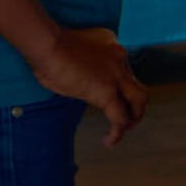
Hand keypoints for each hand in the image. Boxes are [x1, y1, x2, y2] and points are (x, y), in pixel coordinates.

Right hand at [27, 25, 145, 142]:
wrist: (48, 44)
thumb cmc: (49, 46)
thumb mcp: (74, 50)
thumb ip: (81, 65)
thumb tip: (75, 83)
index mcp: (110, 44)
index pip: (123, 69)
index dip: (117, 85)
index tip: (106, 94)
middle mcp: (119, 58)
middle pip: (136, 85)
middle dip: (135, 104)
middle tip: (128, 116)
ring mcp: (116, 74)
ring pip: (138, 100)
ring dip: (133, 118)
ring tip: (123, 130)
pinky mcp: (107, 91)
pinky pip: (119, 117)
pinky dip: (117, 132)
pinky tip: (108, 141)